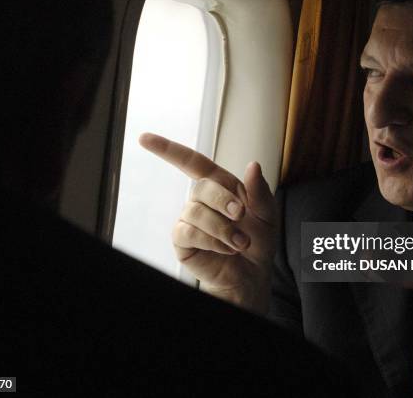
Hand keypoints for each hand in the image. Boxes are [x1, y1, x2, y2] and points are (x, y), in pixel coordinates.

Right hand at [139, 133, 276, 313]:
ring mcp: (190, 219)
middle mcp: (202, 200)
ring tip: (239, 242)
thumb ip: (260, 191)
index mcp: (222, 186)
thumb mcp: (267, 214)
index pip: (192, 162)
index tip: (144, 138)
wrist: (252, 273)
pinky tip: (224, 248)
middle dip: (224, 201)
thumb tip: (252, 165)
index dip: (168, 149)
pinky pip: (188, 232)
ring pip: (196, 212)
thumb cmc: (258, 240)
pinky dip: (211, 240)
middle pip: (201, 187)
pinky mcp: (183, 240)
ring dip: (222, 228)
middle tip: (241, 216)